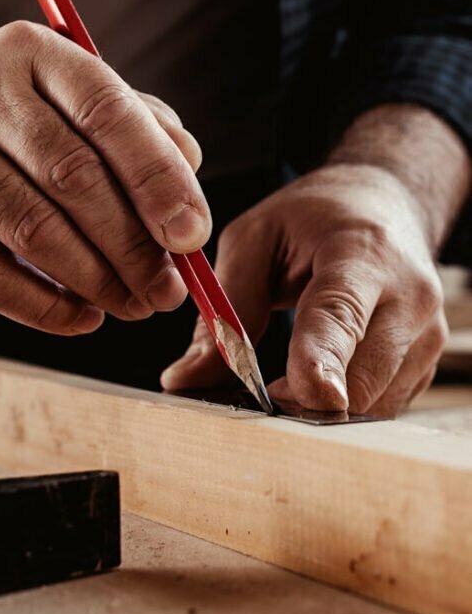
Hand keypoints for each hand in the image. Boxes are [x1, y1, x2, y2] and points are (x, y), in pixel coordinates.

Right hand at [0, 20, 210, 334]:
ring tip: (132, 305)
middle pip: (70, 174)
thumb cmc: (17, 124)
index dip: (156, 178)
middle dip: (131, 244)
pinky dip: (41, 306)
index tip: (191, 236)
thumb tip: (187, 199)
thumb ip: (141, 135)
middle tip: (167, 290)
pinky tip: (81, 316)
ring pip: (28, 227)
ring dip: (93, 279)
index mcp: (31, 50)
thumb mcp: (76, 103)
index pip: (106, 111)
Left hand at [161, 164, 447, 413]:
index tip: (307, 394)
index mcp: (363, 254)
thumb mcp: (254, 238)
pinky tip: (315, 377)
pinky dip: (340, 404)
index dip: (322, 359)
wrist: (383, 205)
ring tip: (285, 378)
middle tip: (256, 394)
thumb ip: (226, 308)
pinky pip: (380, 405)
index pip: (342, 315)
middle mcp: (408, 298)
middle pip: (360, 377)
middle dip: (302, 399)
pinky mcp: (426, 363)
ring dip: (318, 408)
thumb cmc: (313, 219)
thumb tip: (187, 379)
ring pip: (370, 404)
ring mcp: (426, 335)